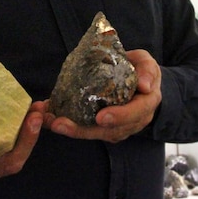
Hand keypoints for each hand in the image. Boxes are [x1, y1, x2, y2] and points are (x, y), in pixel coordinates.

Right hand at [0, 82, 45, 189]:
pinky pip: (25, 143)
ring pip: (20, 155)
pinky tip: (38, 107)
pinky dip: (33, 128)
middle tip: (30, 121)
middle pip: (6, 165)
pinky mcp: (10, 150)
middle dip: (22, 145)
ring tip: (37, 111)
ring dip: (32, 135)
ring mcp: (0, 162)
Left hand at [44, 49, 161, 142]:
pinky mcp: (103, 127)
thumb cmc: (141, 71)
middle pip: (108, 131)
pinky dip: (68, 125)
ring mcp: (117, 127)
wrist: (138, 81)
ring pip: (95, 134)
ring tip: (50, 122)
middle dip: (83, 130)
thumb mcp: (147, 64)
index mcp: (145, 105)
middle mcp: (132, 121)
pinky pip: (86, 129)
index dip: (118, 117)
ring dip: (71, 130)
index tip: (100, 117)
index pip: (134, 114)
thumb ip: (147, 71)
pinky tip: (50, 119)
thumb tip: (144, 85)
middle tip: (61, 124)